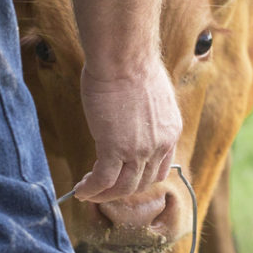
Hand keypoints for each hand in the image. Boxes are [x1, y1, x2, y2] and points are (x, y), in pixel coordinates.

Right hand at [73, 58, 181, 201]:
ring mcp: (139, 149)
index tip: (123, 178)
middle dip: (121, 190)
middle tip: (102, 188)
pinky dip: (91, 189)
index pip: (160, 169)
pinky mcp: (114, 148)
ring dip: (105, 194)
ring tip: (88, 192)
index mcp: (171, 132)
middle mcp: (160, 145)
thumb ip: (148, 115)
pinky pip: (102, 180)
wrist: (124, 57)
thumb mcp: (152, 96)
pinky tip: (80, 189)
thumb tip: (134, 119)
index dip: (140, 178)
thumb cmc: (132, 66)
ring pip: (123, 187)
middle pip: (142, 183)